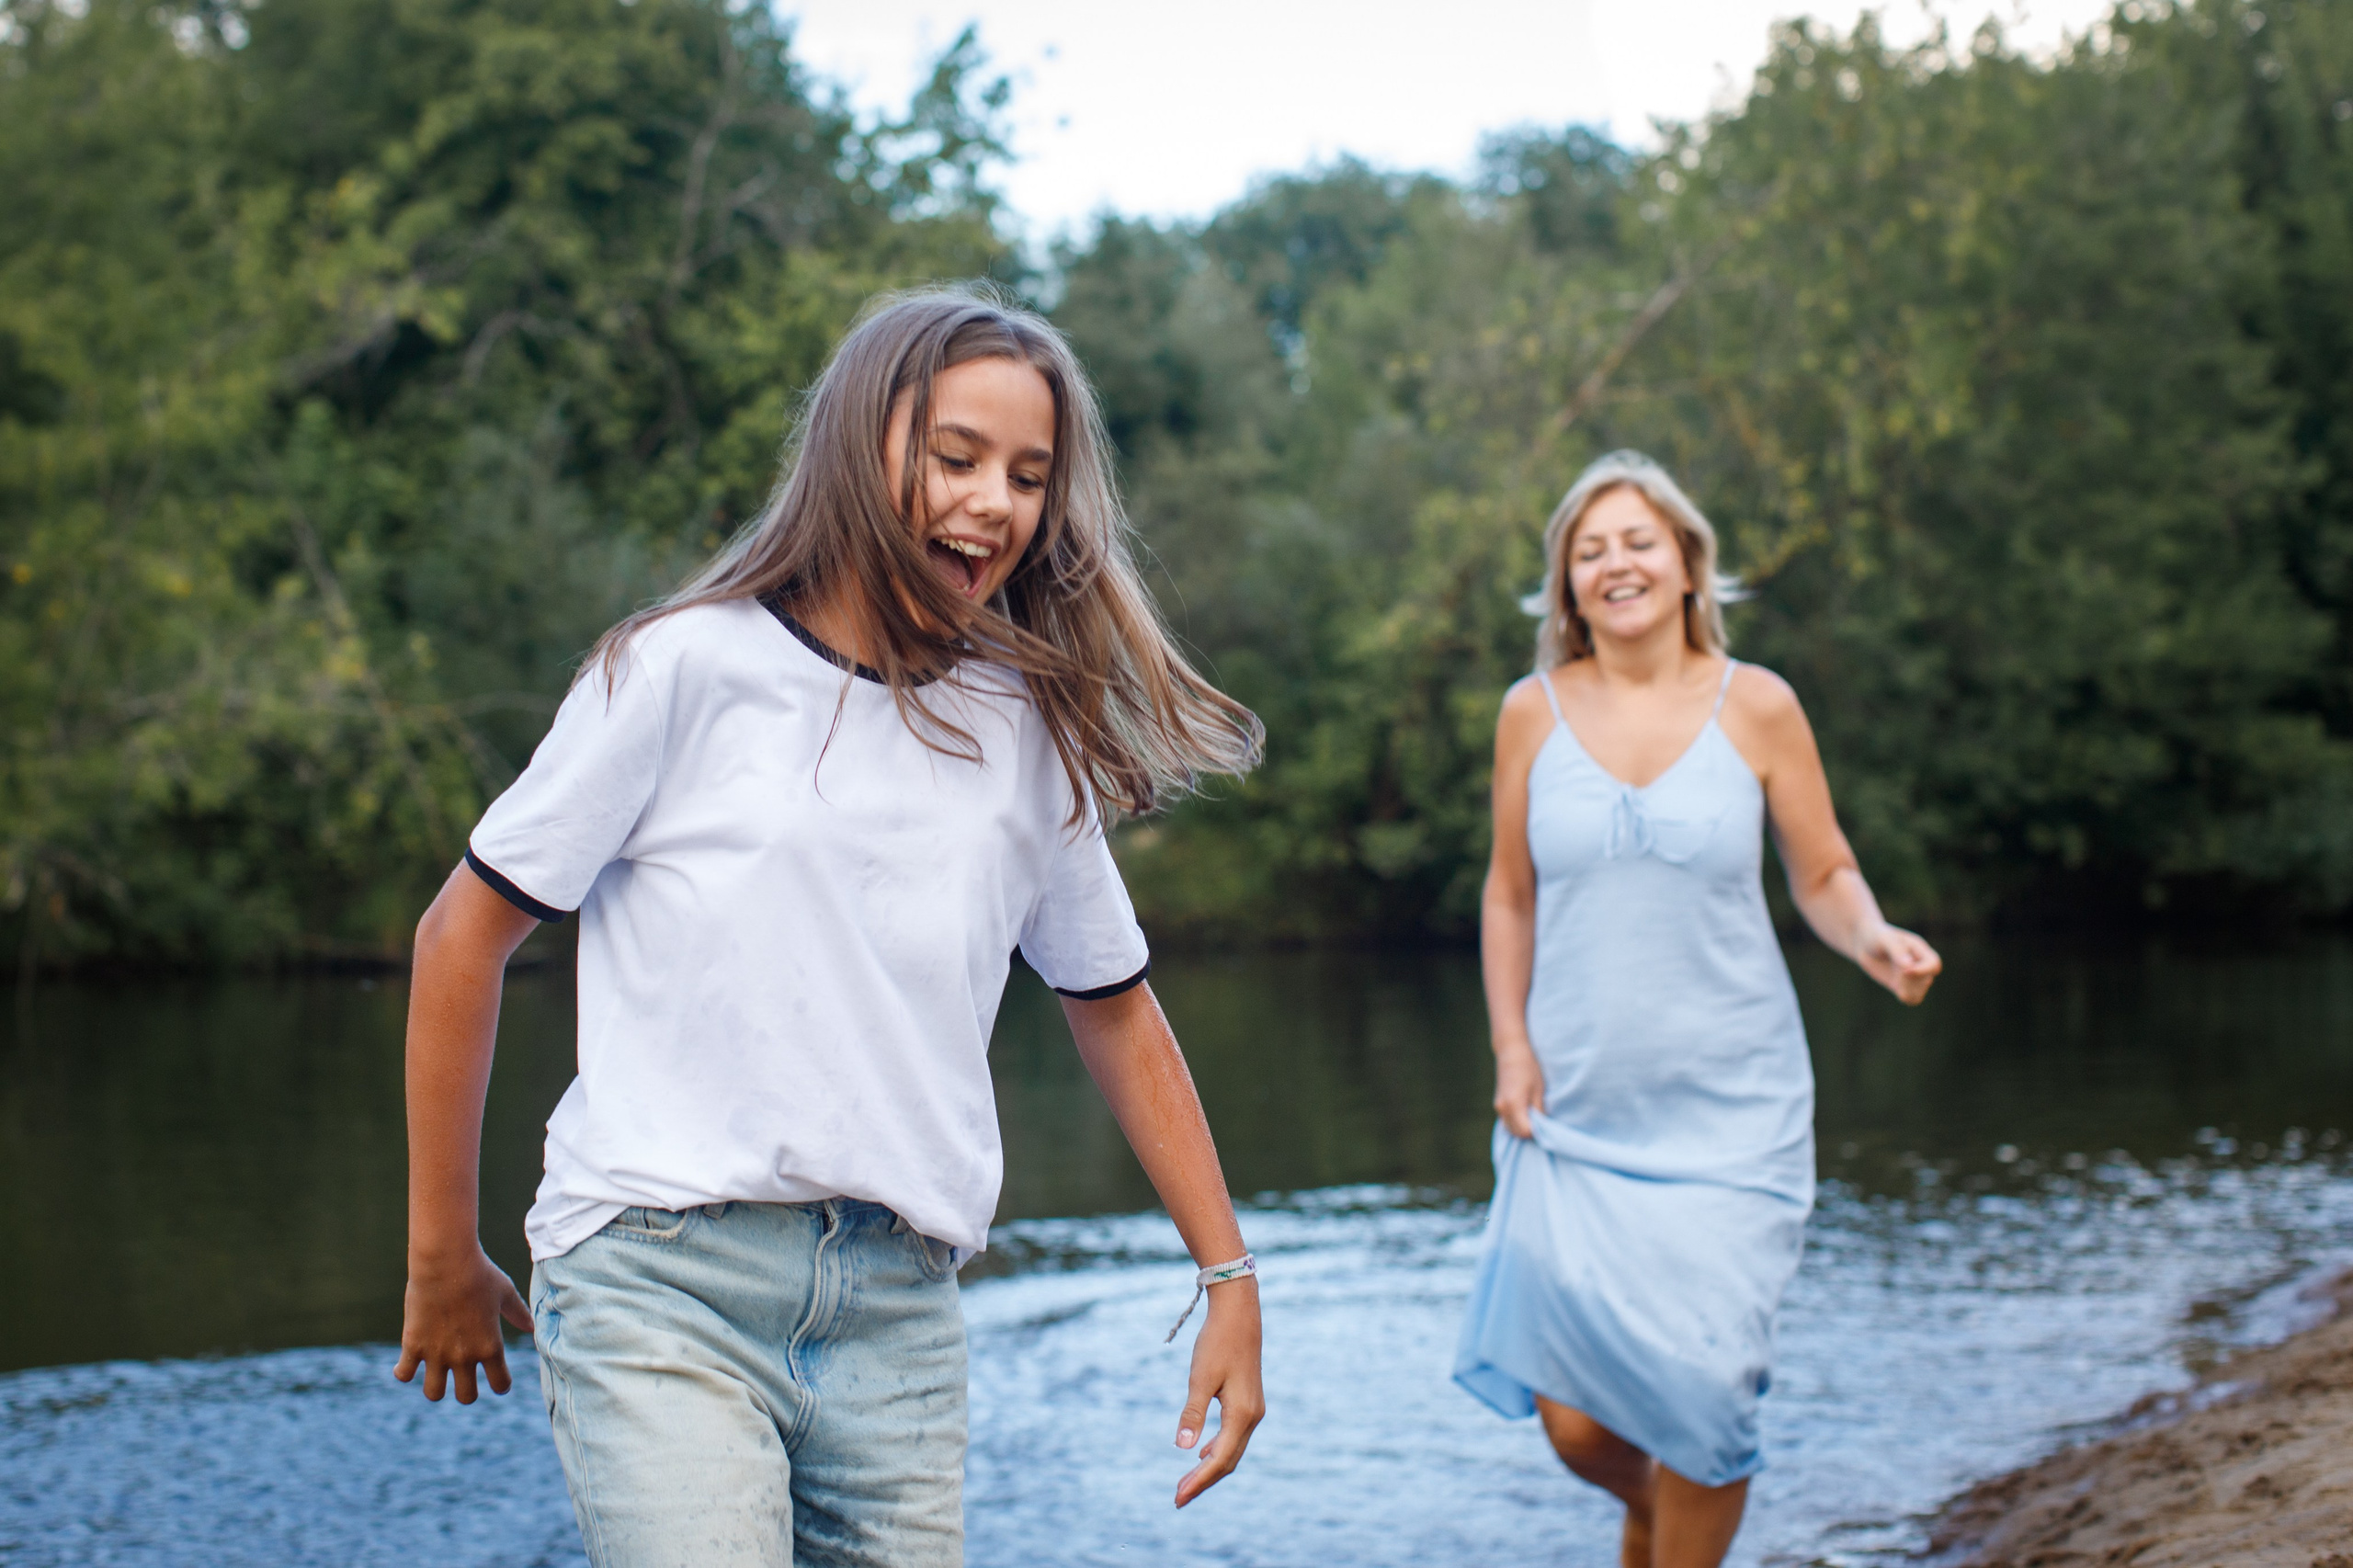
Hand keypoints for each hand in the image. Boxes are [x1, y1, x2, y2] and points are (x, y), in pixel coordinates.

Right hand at [394, 1241, 531, 1402]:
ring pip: (434, 1393)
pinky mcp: (413, 1345)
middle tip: (464, 1377)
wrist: (446, 1260)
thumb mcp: (505, 1292)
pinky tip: (409, 1361)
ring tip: (436, 1372)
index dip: (501, 1384)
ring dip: (436, 1386)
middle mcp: (464, 1356)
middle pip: (466, 1397)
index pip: (500, 1385)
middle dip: (467, 1391)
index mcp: (490, 1346)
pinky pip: (403, 1375)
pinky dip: (404, 1372)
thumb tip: (531, 1328)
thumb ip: (518, 1314)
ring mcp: (437, 1353)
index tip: (497, 1379)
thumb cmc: (479, 1272)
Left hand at [1173, 1277, 1263, 1507]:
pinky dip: (1218, 1449)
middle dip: (1203, 1481)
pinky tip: (1202, 1453)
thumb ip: (1192, 1413)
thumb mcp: (1200, 1378)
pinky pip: (1234, 1436)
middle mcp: (1252, 1417)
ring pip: (1232, 1450)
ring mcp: (1253, 1410)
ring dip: (1209, 1467)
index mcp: (1242, 1415)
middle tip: (1177, 1498)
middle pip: (1228, 1460)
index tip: (1177, 1498)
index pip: (1219, 1460)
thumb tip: (1183, 1448)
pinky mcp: (1249, 1401)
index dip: (1198, 1481)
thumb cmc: (1217, 1342)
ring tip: (1185, 1482)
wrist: (1239, 1312)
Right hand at [1493, 1042, 1545, 1138]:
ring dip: (1523, 1128)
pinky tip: (1526, 1113)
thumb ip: (1539, 1111)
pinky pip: (1507, 1121)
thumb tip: (1542, 1127)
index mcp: (1513, 1105)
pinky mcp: (1497, 1104)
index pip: (1526, 1132)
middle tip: (1542, 1123)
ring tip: (1535, 1116)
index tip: (1546, 1126)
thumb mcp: (1539, 1090)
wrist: (1511, 1051)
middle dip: (1530, 1132)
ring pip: (1511, 1129)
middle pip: (1517, 1133)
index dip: (1537, 1132)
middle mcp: (1502, 1109)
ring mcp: (1498, 1107)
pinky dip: (1517, 1122)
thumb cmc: (1529, 1068)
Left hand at [1857, 922, 1941, 1004]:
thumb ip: (1897, 951)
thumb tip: (1909, 967)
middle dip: (1910, 980)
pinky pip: (1912, 999)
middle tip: (1895, 970)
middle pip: (1926, 980)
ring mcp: (1911, 976)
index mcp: (1920, 950)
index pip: (1933, 964)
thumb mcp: (1885, 939)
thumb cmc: (1876, 936)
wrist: (1864, 942)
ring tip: (1895, 981)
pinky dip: (1906, 997)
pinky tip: (1894, 987)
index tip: (1906, 971)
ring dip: (1909, 991)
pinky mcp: (1900, 986)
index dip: (1923, 971)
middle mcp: (1920, 964)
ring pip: (1920, 993)